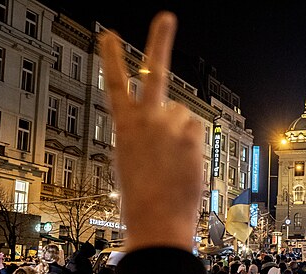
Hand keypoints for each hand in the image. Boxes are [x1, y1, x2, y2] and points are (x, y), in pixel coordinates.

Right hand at [99, 12, 202, 251]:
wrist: (156, 220)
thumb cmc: (142, 197)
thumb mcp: (134, 161)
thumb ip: (148, 135)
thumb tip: (174, 123)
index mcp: (123, 127)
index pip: (115, 84)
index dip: (112, 57)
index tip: (109, 34)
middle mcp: (145, 118)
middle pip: (156, 72)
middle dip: (160, 39)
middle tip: (166, 18)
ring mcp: (169, 124)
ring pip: (184, 116)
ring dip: (182, 133)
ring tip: (173, 161)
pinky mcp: (191, 133)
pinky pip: (196, 130)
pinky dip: (193, 144)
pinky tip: (184, 162)